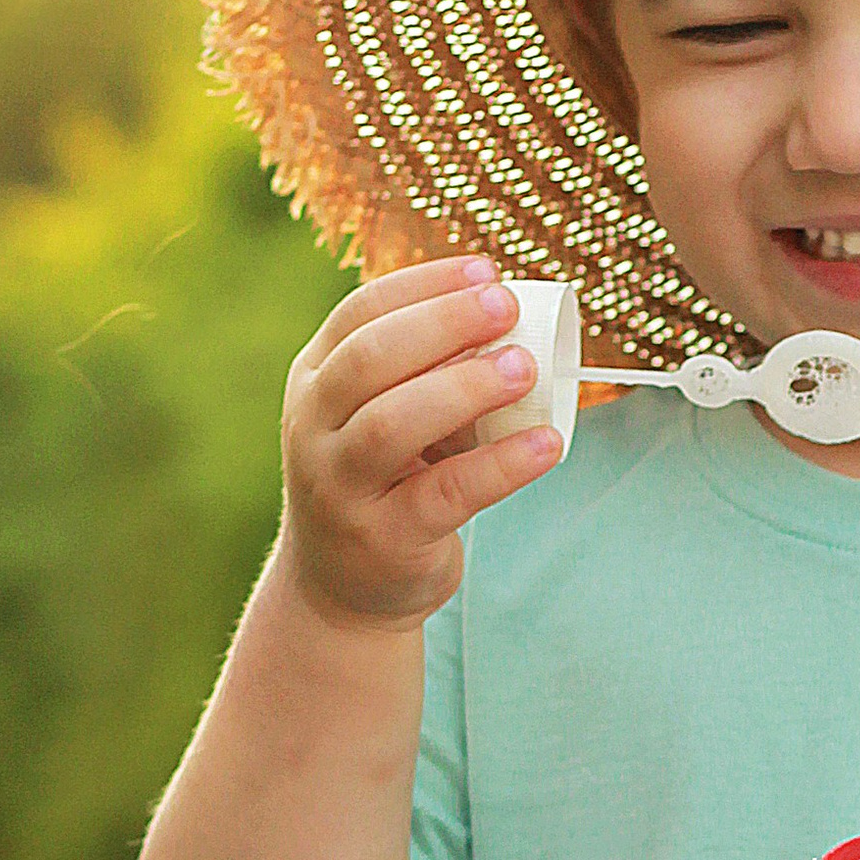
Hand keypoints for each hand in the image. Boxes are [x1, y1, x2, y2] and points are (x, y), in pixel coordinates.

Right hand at [278, 254, 560, 628]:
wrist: (342, 590)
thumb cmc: (383, 483)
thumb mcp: (384, 416)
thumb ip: (426, 372)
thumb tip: (510, 319)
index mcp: (315, 380)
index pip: (360, 313)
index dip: (424, 284)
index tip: (486, 269)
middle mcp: (313, 427)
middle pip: (370, 359)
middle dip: (441, 323)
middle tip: (506, 305)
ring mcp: (340, 486)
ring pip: (392, 424)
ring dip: (463, 388)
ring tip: (524, 368)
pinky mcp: (381, 538)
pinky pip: (444, 494)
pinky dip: (499, 465)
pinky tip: (546, 446)